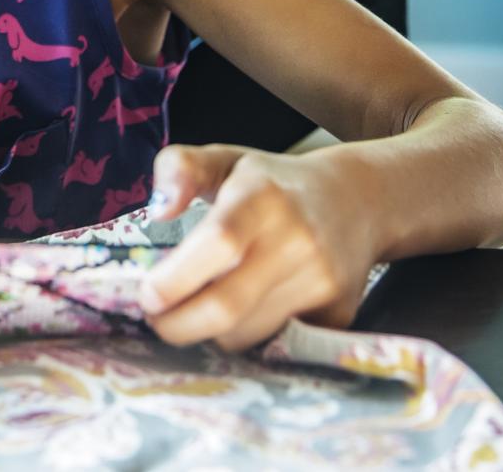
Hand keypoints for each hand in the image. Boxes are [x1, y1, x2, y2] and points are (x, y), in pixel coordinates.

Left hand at [137, 144, 377, 350]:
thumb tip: (158, 211)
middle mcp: (298, 239)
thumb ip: (180, 168)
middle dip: (178, 325)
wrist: (356, 201)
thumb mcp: (225, 159)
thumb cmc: (273, 183)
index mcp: (263, 196)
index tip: (146, 295)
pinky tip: (240, 316)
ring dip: (210, 332)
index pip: (219, 242)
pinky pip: (276, 344)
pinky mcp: (338, 313)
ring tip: (197, 310)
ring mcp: (322, 280)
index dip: (177, 278)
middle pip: (228, 305)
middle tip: (156, 320)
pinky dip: (248, 338)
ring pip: (246, 333)